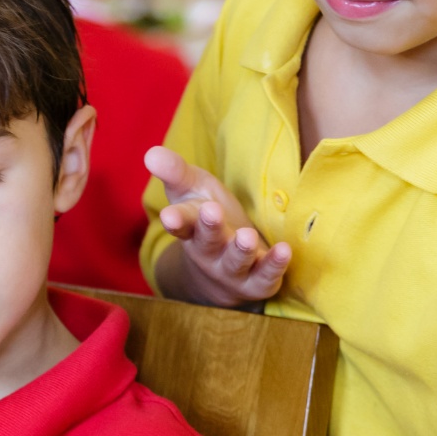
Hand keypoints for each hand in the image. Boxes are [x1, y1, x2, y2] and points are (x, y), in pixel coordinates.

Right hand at [146, 146, 290, 307]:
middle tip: (212, 211)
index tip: (169, 216)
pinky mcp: (258, 281)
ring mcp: (233, 270)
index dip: (175, 220)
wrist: (221, 273)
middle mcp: (209, 252)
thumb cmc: (206, 218)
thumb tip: (151, 153)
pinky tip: (285, 250)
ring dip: (241, 250)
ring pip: (235, 261)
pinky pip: (266, 276)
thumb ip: (175, 172)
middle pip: (207, 241)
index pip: (181, 223)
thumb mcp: (191, 191)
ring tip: (246, 236)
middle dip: (209, 227)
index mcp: (191, 229)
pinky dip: (275, 264)